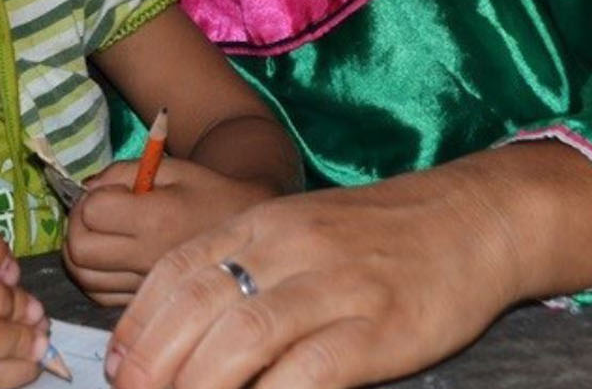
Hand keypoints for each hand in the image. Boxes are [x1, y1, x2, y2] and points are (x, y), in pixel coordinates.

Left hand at [63, 158, 279, 304]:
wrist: (252, 235)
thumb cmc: (209, 193)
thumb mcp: (171, 168)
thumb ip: (122, 172)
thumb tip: (84, 191)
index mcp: (155, 219)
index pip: (92, 212)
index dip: (91, 198)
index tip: (110, 192)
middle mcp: (147, 258)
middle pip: (79, 251)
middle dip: (76, 227)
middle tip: (94, 213)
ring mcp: (145, 286)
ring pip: (82, 278)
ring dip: (78, 254)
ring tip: (98, 235)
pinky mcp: (145, 303)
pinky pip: (98, 296)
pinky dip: (91, 276)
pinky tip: (108, 259)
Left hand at [102, 171, 523, 388]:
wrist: (474, 219)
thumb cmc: (377, 235)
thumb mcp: (299, 231)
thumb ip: (244, 267)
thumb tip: (180, 328)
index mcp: (262, 221)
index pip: (176, 270)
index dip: (139, 324)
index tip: (117, 367)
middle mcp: (290, 246)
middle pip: (198, 307)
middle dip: (156, 362)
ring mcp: (336, 285)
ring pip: (242, 338)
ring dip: (198, 384)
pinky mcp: (380, 327)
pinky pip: (309, 369)